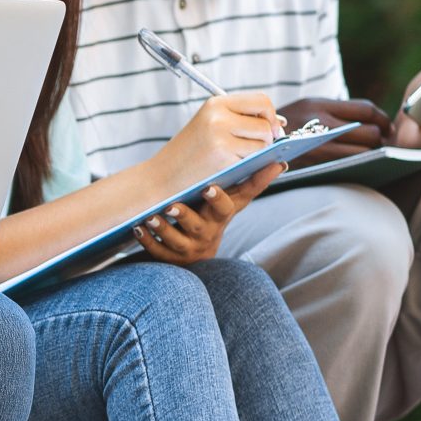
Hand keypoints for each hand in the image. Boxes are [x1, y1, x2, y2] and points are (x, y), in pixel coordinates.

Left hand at [135, 163, 281, 264]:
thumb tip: (282, 162)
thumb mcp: (234, 201)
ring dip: (163, 229)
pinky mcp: (173, 258)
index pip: (227, 207)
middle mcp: (208, 233)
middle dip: (186, 217)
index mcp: (221, 216)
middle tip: (172, 205)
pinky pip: (159, 252)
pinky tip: (138, 228)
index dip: (219, 198)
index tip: (209, 187)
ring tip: (151, 217)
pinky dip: (148, 241)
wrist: (199, 251)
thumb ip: (252, 182)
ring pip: (177, 241)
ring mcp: (190, 247)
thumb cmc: (214, 215)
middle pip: (200, 227)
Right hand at [149, 92, 282, 186]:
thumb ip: (241, 119)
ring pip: (263, 141)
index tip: (269, 128)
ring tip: (233, 157)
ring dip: (256, 153)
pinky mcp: (224, 156)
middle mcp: (218, 115)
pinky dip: (247, 164)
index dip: (270, 115)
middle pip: (265, 122)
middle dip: (266, 137)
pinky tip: (227, 166)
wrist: (161, 177)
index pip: (260, 100)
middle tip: (249, 148)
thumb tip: (280, 122)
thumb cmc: (188, 154)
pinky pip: (254, 158)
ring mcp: (220, 135)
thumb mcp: (210, 125)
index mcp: (215, 103)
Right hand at [280, 97, 389, 162]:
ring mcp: (316, 146)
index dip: (383, 118)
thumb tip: (372, 121)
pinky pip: (347, 165)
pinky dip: (358, 164)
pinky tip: (357, 164)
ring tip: (371, 155)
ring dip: (371, 154)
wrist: (251, 144)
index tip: (387, 126)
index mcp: (318, 105)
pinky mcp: (312, 164)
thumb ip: (334, 111)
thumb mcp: (305, 108)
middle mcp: (318, 124)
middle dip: (380, 139)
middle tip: (381, 143)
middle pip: (368, 132)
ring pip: (361, 152)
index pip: (365, 109)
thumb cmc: (285, 127)